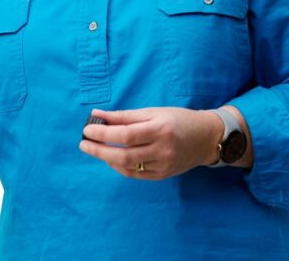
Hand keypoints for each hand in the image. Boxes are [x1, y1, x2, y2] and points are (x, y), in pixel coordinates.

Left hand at [79, 107, 223, 179]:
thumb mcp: (153, 112)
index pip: (125, 135)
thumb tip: (98, 115)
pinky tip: (111, 158)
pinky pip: (135, 174)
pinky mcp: (163, 175)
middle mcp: (162, 150)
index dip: (103, 133)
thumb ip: (124, 116)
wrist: (206, 138)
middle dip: (99, 150)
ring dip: (107, 158)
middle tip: (83, 143)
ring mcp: (163, 165)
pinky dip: (120, 167)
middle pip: (124, 155)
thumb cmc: (177, 119)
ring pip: (128, 167)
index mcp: (160, 129)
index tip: (87, 129)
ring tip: (94, 149)